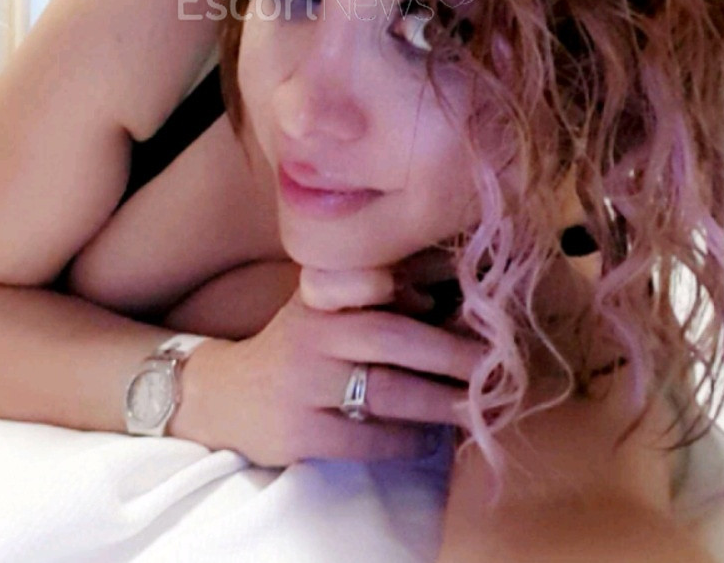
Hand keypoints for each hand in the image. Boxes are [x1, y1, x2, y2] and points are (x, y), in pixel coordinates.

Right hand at [171, 269, 477, 466]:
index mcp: (322, 295)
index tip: (476, 310)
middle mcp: (312, 332)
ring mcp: (304, 384)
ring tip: (477, 407)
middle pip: (393, 338)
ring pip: (388, 392)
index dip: (428, 293)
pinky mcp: (301, 433)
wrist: (226, 396)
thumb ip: (373, 295)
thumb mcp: (323, 306)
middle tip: (497, 366)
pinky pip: (369, 439)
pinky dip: (408, 440)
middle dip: (452, 353)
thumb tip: (441, 296)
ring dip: (441, 402)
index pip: (379, 283)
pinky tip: (429, 438)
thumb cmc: (296, 345)